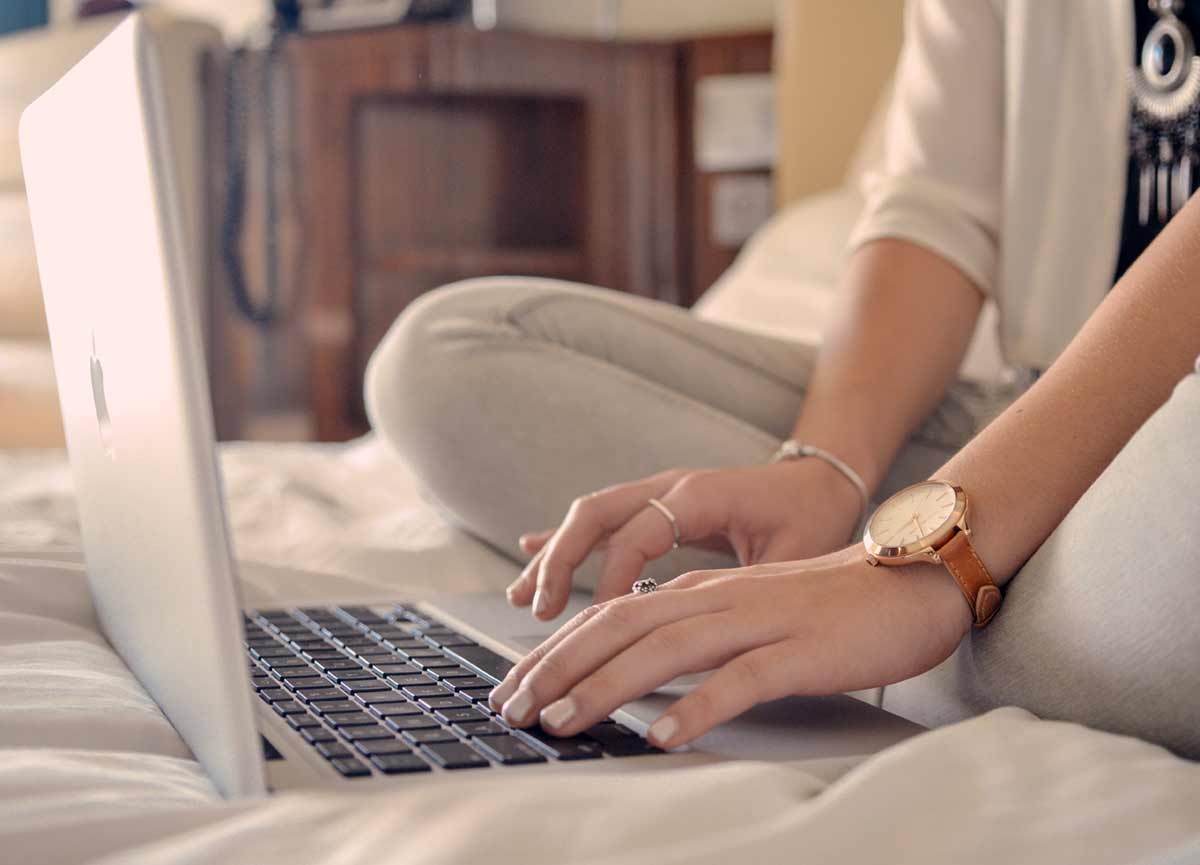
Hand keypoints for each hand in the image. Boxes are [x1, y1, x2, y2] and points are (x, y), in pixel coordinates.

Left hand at [488, 548, 971, 748]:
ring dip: (606, 686)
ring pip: (667, 650)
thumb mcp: (748, 611)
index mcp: (702, 593)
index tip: (515, 687)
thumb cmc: (828, 606)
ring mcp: (759, 623)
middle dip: (558, 668)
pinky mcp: (800, 652)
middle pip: (620, 627)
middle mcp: (718, 600)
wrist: (911, 581)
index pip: (610, 616)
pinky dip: (697, 708)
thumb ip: (694, 628)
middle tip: (512, 708)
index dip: (556, 651)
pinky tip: (662, 736)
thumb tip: (636, 662)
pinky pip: (741, 680)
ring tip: (562, 721)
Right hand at [509, 458, 864, 620]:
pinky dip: (566, 540)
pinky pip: (601, 520)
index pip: (639, 534)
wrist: (820, 478)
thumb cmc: (811, 517)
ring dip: (554, 555)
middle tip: (539, 610)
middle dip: (561, 561)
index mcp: (702, 494)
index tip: (598, 622)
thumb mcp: (793, 552)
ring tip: (522, 599)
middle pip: (596, 513)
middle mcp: (670, 485)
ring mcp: (658, 491)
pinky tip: (531, 555)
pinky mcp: (655, 504)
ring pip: (590, 516)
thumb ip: (749, 582)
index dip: (613, 578)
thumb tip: (705, 625)